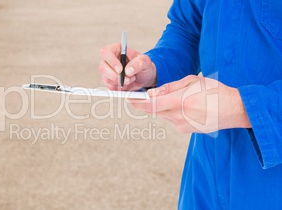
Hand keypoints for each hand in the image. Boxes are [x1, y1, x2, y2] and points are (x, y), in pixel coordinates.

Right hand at [99, 43, 156, 89]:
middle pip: (103, 67)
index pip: (106, 52)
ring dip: (120, 82)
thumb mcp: (145, 61)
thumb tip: (128, 70)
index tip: (121, 70)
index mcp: (116, 49)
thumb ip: (138, 63)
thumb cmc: (143, 65)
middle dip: (115, 76)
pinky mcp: (109, 81)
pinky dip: (119, 87)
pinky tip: (127, 84)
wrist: (144, 76)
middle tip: (127, 79)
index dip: (112, 61)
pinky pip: (110, 86)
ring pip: (106, 79)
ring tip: (130, 79)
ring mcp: (108, 71)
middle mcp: (109, 60)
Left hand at [128, 75, 251, 132]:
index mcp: (181, 102)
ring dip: (161, 107)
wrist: (235, 109)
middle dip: (146, 104)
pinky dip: (172, 112)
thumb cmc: (215, 90)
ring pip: (163, 115)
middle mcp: (180, 117)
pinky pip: (173, 119)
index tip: (129, 99)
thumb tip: (152, 93)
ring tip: (171, 97)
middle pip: (155, 111)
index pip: (152, 105)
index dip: (138, 102)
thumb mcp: (192, 81)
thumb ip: (170, 88)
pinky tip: (184, 106)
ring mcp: (183, 126)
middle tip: (137, 97)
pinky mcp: (187, 130)